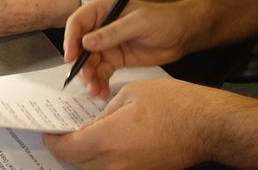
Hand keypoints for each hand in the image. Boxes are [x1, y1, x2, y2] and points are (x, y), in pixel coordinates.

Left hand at [43, 78, 219, 169]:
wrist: (207, 126)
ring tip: (89, 136)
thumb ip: (105, 112)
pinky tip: (111, 143)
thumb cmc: (174, 105)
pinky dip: (105, 160)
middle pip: (76, 163)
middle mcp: (115, 165)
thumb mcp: (131, 93)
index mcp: (107, 140)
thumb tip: (91, 125)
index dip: (53, 140)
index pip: (66, 149)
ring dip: (86, 156)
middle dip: (68, 148)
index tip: (51, 132)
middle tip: (66, 132)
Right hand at [62, 0, 190, 98]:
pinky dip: (99, 83)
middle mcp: (101, 27)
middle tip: (86, 79)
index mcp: (103, 9)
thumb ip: (112, 33)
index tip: (70, 57)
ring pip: (90, 63)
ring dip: (89, 77)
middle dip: (81, 64)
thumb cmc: (163, 19)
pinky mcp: (115, 59)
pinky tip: (102, 92)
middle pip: (80, 46)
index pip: (78, 22)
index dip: (70, 39)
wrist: (182, 34)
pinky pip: (101, 73)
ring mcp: (107, 44)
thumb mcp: (138, 23)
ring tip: (95, 90)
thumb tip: (86, 42)